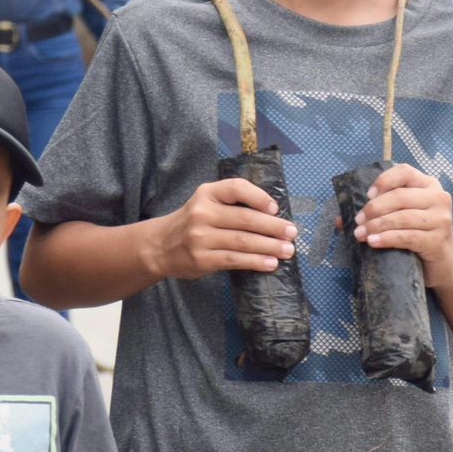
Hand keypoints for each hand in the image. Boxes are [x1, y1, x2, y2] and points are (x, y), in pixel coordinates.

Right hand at [148, 177, 298, 280]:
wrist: (160, 246)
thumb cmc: (193, 222)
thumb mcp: (206, 202)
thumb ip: (233, 204)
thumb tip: (274, 215)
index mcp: (207, 193)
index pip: (236, 188)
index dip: (259, 197)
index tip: (276, 208)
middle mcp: (202, 213)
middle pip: (245, 219)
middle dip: (273, 227)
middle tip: (292, 233)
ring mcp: (200, 237)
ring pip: (242, 241)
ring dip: (269, 246)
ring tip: (287, 250)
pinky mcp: (202, 259)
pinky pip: (234, 260)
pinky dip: (255, 262)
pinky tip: (270, 263)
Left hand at [354, 164, 452, 286]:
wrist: (444, 263)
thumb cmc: (418, 234)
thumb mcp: (401, 218)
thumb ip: (377, 212)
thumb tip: (340, 219)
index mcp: (428, 185)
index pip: (404, 172)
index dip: (383, 181)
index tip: (367, 196)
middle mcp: (438, 198)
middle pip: (400, 196)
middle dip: (373, 209)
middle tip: (357, 222)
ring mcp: (441, 219)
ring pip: (402, 217)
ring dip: (376, 226)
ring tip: (360, 235)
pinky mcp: (438, 241)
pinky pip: (408, 237)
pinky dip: (387, 239)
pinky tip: (373, 242)